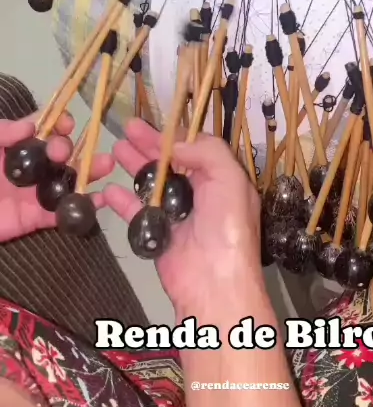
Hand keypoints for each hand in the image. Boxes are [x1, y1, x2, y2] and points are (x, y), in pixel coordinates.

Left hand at [0, 114, 113, 242]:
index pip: (42, 130)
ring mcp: (33, 194)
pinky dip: (85, 207)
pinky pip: (62, 214)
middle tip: (64, 152)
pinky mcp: (35, 220)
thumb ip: (2, 134)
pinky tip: (102, 198)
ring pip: (67, 180)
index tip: (67, 123)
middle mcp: (28, 168)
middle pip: (60, 154)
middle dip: (71, 148)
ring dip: (89, 171)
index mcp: (13, 147)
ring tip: (105, 164)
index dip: (59, 124)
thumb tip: (33, 126)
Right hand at [104, 119, 262, 313]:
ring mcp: (178, 216)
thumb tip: (176, 143)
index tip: (154, 124)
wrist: (214, 282)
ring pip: (152, 184)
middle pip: (171, 164)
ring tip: (116, 149)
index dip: (175, 136)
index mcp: (223, 181)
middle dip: (149, 146)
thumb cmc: (227, 227)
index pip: (197, 150)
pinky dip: (122, 199)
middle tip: (126, 128)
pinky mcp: (157, 235)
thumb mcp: (229, 178)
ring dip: (135, 166)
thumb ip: (206, 152)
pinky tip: (109, 187)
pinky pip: (136, 212)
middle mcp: (202, 196)